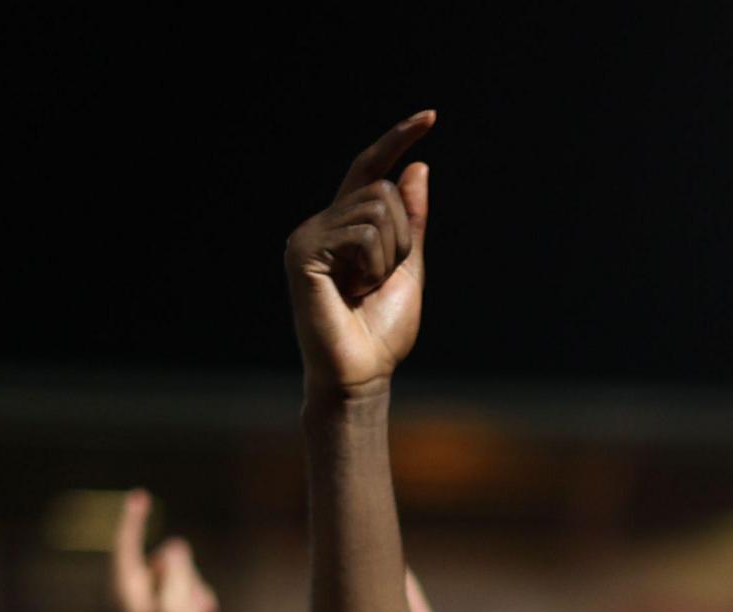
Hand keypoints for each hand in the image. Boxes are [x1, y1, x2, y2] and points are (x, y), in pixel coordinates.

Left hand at [109, 490, 216, 611]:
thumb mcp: (170, 611)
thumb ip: (173, 575)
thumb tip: (174, 547)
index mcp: (124, 589)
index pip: (126, 545)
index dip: (132, 520)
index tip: (139, 496)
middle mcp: (136, 591)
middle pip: (166, 561)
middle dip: (183, 578)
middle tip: (182, 610)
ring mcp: (155, 599)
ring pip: (184, 574)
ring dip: (194, 594)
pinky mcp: (172, 608)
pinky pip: (193, 589)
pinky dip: (200, 603)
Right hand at [288, 112, 435, 401]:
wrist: (361, 374)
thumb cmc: (381, 332)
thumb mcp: (409, 268)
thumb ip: (413, 221)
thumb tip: (418, 168)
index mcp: (345, 226)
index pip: (370, 168)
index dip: (398, 140)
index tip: (430, 116)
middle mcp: (322, 223)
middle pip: (383, 189)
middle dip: (404, 235)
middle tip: (381, 279)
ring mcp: (308, 234)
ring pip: (377, 209)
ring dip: (390, 253)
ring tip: (365, 288)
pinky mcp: (302, 250)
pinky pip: (361, 233)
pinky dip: (374, 264)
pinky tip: (354, 290)